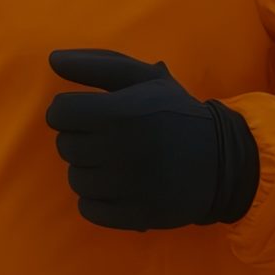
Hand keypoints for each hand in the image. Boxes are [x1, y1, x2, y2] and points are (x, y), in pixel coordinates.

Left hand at [44, 48, 259, 230]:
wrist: (222, 159)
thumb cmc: (175, 112)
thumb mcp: (143, 78)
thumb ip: (96, 65)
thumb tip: (52, 59)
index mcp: (121, 113)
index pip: (59, 113)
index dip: (68, 111)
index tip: (87, 114)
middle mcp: (121, 150)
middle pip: (65, 146)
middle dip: (80, 138)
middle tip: (108, 137)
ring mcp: (128, 187)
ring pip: (75, 179)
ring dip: (89, 169)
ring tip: (115, 162)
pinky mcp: (135, 215)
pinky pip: (88, 209)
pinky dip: (97, 199)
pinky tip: (118, 186)